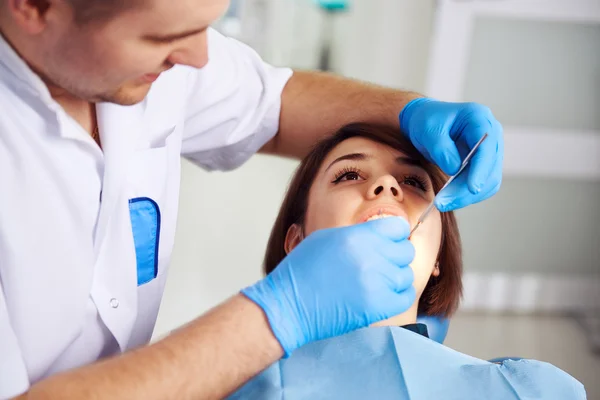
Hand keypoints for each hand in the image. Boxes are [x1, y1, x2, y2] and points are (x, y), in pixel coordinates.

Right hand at [242, 217, 415, 356]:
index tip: (388, 241)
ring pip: (406, 275)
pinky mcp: (378, 307)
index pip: (398, 227)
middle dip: (395, 256)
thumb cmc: (301, 272)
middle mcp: (370, 256)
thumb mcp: (325, 239)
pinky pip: (405, 297)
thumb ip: (357, 235)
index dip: (395, 234)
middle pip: (405, 251)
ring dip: (395, 278)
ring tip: (377, 282)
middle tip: (380, 264)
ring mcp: (376, 283)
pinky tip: (383, 295)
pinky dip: (398, 295)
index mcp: (356, 236)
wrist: (288, 305)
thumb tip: (380, 235)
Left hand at [399, 98, 503, 211]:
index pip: (487, 147)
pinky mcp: (483, 164)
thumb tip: (455, 170)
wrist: (424, 123)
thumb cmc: (426, 121)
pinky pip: (482, 185)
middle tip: (443, 202)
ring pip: (489, 181)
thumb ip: (441, 149)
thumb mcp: (428, 131)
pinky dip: (466, 194)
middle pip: (490, 168)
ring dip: (467, 196)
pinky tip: (449, 198)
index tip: (472, 188)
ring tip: (442, 203)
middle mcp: (491, 134)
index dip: (481, 169)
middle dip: (468, 189)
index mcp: (479, 118)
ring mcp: (489, 150)